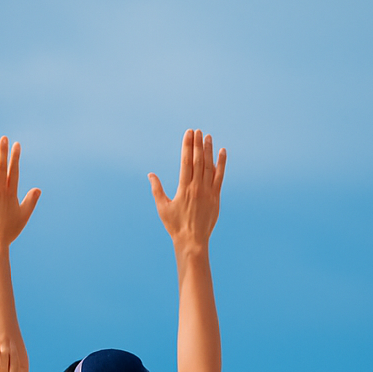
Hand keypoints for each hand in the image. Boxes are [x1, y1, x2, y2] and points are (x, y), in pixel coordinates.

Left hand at [0, 136, 40, 250]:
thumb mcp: (24, 216)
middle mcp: (0, 190)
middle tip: (4, 138)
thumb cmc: (10, 231)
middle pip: (2, 167)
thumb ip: (31, 201)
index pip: (14, 170)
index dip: (15, 157)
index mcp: (11, 193)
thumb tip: (38, 189)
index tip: (17, 145)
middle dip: (3, 151)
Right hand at [149, 129, 225, 251]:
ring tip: (208, 136)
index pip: (186, 161)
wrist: (192, 241)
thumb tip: (150, 174)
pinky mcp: (216, 197)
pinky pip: (220, 177)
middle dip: (197, 144)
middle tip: (197, 130)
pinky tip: (222, 152)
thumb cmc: (175, 225)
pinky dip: (221, 164)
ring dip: (208, 150)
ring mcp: (208, 191)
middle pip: (198, 160)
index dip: (187, 146)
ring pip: (209, 166)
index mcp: (183, 188)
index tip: (188, 134)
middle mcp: (197, 187)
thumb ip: (156, 189)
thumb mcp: (162, 207)